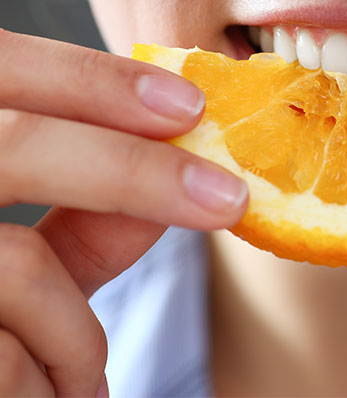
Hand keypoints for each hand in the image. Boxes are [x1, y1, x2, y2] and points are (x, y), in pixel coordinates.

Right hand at [0, 29, 246, 395]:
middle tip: (229, 197)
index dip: (89, 77)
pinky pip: (4, 350)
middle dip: (134, 171)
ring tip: (82, 377)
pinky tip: (56, 396)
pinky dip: (55, 374)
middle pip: (14, 142)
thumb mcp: (19, 268)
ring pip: (18, 263)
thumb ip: (85, 218)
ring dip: (75, 330)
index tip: (190, 103)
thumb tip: (182, 165)